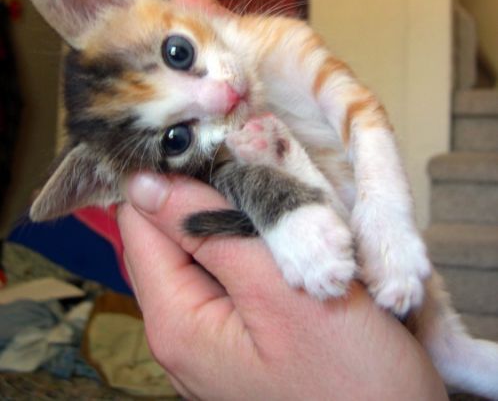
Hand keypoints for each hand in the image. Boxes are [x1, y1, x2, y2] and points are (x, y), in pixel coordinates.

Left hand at [118, 172, 446, 400]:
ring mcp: (210, 334)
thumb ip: (209, 233)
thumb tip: (145, 185)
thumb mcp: (278, 291)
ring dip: (230, 213)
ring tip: (272, 188)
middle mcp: (181, 329)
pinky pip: (226, 272)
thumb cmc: (352, 378)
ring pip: (201, 250)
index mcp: (176, 319)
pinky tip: (279, 230)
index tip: (203, 138)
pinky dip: (246, 241)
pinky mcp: (239, 334)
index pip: (138, 224)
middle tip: (250, 156)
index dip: (162, 175)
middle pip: (166, 236)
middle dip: (201, 191)